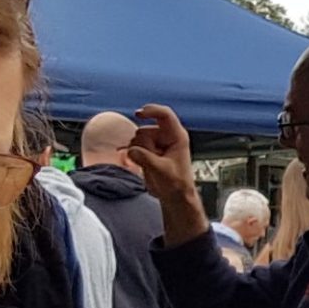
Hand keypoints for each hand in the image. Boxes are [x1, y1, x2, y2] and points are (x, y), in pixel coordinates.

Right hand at [127, 104, 210, 244]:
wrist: (174, 196)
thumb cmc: (176, 184)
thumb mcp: (162, 171)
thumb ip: (146, 159)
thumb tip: (131, 150)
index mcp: (177, 137)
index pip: (165, 115)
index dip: (152, 111)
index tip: (138, 114)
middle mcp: (166, 136)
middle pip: (146, 130)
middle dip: (143, 144)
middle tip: (152, 162)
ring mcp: (156, 143)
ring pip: (138, 138)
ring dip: (138, 150)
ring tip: (149, 165)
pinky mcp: (148, 151)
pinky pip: (134, 145)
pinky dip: (131, 152)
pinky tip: (131, 159)